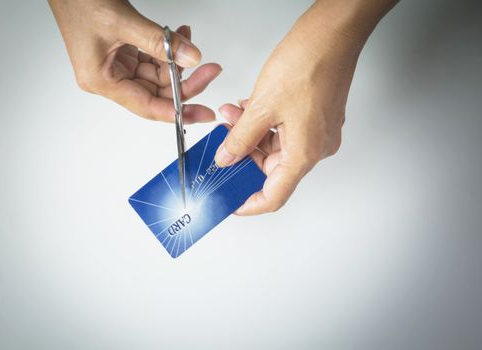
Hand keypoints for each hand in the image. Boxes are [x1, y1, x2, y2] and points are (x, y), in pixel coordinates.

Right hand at [48, 0, 221, 122]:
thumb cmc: (78, 1)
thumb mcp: (122, 22)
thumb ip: (159, 41)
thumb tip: (190, 57)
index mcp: (101, 81)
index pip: (147, 105)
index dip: (178, 112)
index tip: (202, 114)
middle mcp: (109, 78)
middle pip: (156, 92)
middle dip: (185, 81)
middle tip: (209, 71)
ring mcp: (116, 66)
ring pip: (158, 74)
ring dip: (178, 60)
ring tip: (189, 39)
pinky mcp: (123, 53)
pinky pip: (153, 58)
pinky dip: (169, 48)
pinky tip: (180, 35)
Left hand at [214, 0, 396, 214]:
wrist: (333, 33)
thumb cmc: (309, 64)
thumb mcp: (262, 107)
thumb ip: (240, 138)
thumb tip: (227, 158)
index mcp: (304, 153)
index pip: (275, 195)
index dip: (250, 203)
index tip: (232, 202)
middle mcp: (315, 147)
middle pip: (272, 168)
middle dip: (242, 154)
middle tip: (222, 141)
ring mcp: (318, 132)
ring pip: (275, 146)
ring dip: (250, 133)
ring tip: (231, 114)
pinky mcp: (316, 117)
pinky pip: (284, 131)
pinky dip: (263, 123)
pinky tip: (247, 108)